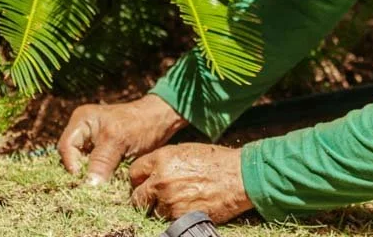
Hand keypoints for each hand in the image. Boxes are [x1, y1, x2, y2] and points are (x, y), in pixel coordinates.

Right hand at [58, 94, 187, 185]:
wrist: (162, 121)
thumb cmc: (140, 123)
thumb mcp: (119, 139)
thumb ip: (102, 161)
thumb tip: (88, 185)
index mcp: (82, 122)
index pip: (65, 148)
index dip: (72, 166)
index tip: (83, 180)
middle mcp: (83, 133)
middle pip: (71, 159)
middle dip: (80, 174)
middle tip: (89, 189)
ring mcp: (92, 145)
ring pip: (82, 167)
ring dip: (90, 178)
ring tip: (98, 189)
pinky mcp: (103, 156)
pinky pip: (94, 171)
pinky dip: (99, 179)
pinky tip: (105, 187)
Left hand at [129, 143, 253, 222]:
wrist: (239, 176)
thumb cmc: (217, 161)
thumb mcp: (187, 150)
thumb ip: (165, 161)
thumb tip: (152, 171)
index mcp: (162, 159)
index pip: (134, 173)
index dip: (139, 180)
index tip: (144, 184)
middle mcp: (161, 179)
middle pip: (137, 197)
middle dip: (144, 199)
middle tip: (154, 199)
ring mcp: (169, 200)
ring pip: (153, 212)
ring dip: (161, 209)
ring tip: (178, 202)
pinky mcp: (179, 216)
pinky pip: (167, 221)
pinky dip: (174, 217)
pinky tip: (185, 208)